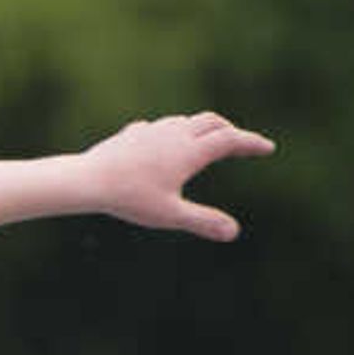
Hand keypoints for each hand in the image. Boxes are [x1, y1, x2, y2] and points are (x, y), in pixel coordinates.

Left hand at [76, 111, 273, 240]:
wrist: (85, 180)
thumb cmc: (128, 198)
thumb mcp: (169, 215)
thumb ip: (202, 221)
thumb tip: (233, 233)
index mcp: (189, 151)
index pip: (230, 140)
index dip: (251, 143)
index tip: (268, 148)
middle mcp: (174, 134)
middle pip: (212, 122)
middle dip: (231, 131)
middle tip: (241, 143)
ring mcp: (151, 131)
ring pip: (185, 121)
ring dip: (202, 128)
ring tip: (207, 141)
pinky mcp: (130, 134)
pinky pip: (158, 128)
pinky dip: (172, 132)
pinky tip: (164, 141)